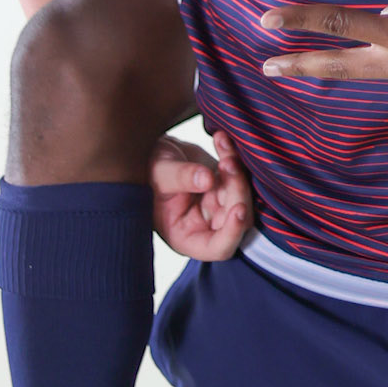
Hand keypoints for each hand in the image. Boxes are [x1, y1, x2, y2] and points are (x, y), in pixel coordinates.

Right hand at [150, 129, 251, 259]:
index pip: (219, 247)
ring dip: (237, 170)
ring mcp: (217, 204)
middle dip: (237, 190)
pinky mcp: (223, 184)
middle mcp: (205, 225)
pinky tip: (221, 139)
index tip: (238, 208)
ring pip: (242, 194)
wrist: (147, 152)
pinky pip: (238, 173)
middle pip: (237, 218)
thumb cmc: (145, 171)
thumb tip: (208, 179)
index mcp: (186, 236)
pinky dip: (233, 154)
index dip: (233, 232)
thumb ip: (181, 178)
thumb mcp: (158, 175)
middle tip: (227, 163)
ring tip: (222, 146)